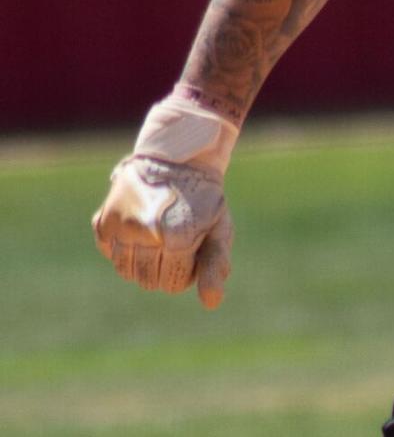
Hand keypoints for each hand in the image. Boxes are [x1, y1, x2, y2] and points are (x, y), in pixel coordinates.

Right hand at [91, 92, 239, 308]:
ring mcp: (121, 225)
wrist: (178, 159)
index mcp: (177, 238)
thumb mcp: (219, 231)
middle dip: (163, 270)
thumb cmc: (205, 201)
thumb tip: (211, 303)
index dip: (184, 274)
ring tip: (158, 239)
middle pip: (147, 281)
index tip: (192, 252)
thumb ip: (214, 266)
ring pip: (125, 271)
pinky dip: (121, 249)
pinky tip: (138, 231)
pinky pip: (108, 251)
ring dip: (141, 263)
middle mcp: (145, 233)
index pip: (171, 284)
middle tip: (175, 244)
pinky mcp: (104, 218)